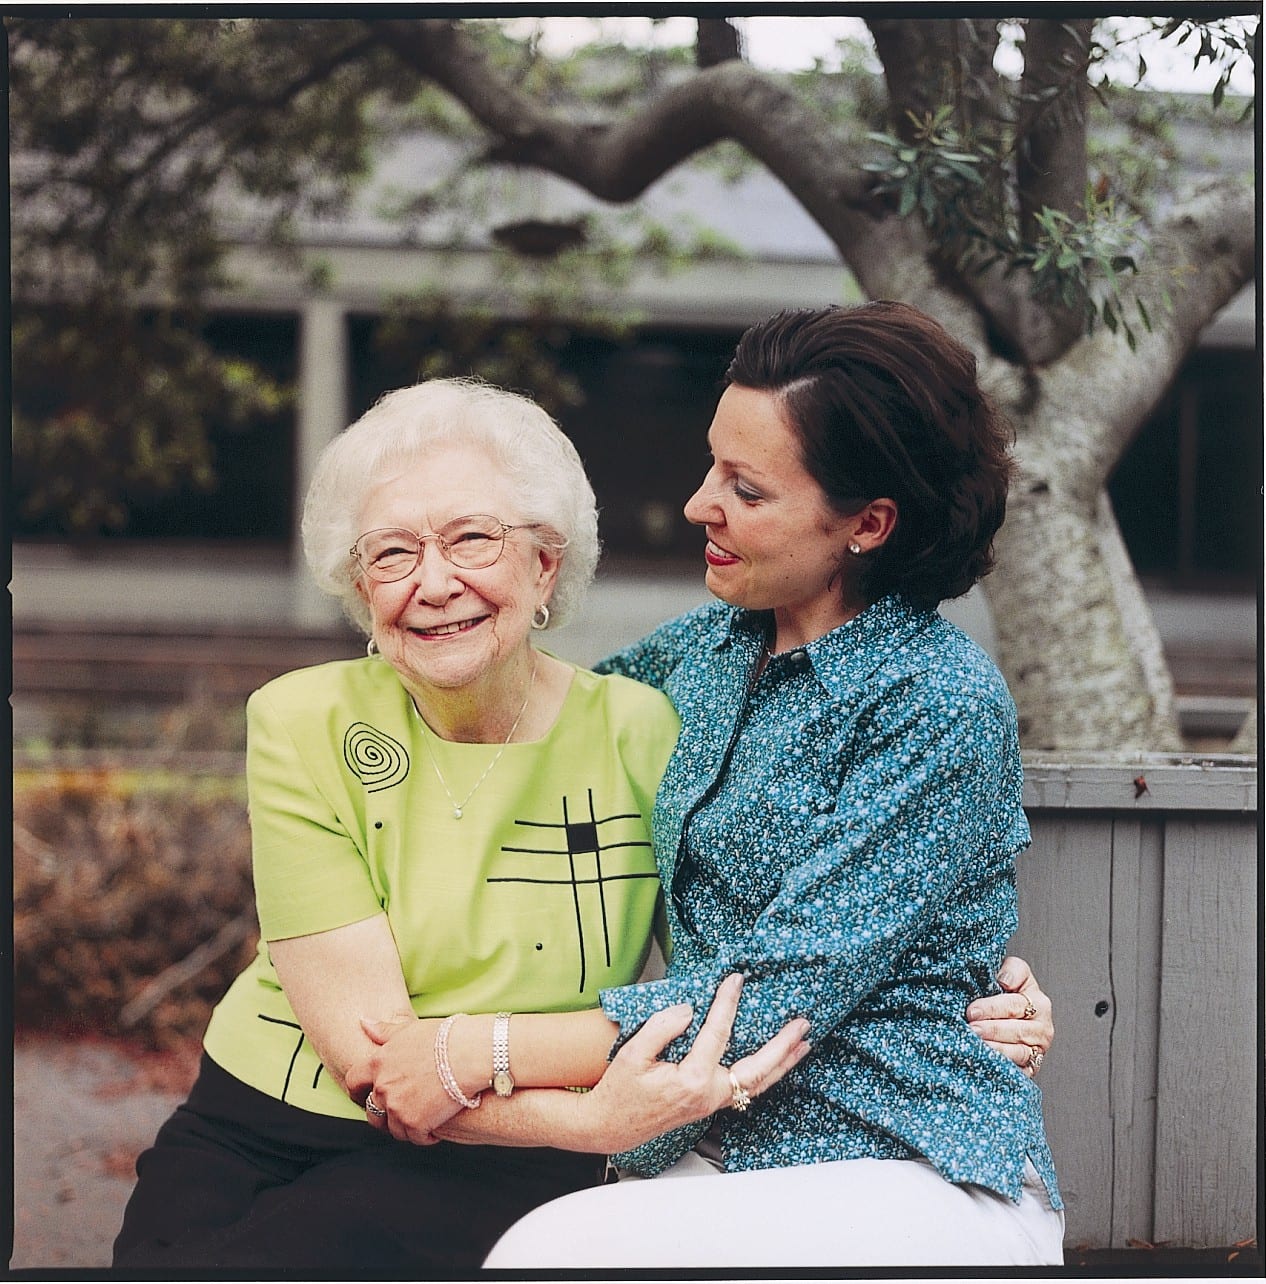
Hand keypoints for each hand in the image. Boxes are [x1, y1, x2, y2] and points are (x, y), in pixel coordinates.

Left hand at [345, 1015, 463, 1143]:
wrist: (468, 1055)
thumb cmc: (444, 1037)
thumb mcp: (410, 1029)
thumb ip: (384, 1031)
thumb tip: (363, 1022)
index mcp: (378, 1062)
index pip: (354, 1081)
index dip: (358, 1091)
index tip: (364, 1096)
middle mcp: (382, 1087)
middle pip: (372, 1111)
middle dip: (384, 1113)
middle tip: (402, 1110)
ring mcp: (397, 1108)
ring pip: (393, 1128)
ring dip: (405, 1125)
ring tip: (423, 1118)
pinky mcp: (414, 1124)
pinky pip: (414, 1138)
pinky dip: (425, 1135)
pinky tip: (436, 1127)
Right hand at [572, 973, 811, 1153]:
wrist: (611, 1126)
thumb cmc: (620, 1090)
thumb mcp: (632, 1054)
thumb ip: (661, 1028)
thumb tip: (689, 1010)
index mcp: (691, 1079)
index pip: (718, 1034)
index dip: (727, 1004)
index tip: (735, 980)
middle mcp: (708, 1095)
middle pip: (757, 1070)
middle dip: (782, 1046)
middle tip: (802, 1024)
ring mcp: (712, 1103)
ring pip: (758, 1084)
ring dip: (783, 1063)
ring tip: (803, 1044)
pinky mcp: (709, 1104)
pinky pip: (747, 1089)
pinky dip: (767, 1075)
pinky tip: (775, 1063)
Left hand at [966, 955, 1052, 1077]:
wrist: (1009, 1017)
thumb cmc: (1007, 993)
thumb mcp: (1015, 973)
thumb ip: (1013, 970)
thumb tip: (1005, 981)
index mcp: (1039, 1003)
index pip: (1015, 1005)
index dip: (992, 1008)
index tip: (972, 1010)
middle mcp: (1042, 1029)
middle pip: (1016, 1031)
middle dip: (991, 1029)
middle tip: (971, 1028)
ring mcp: (1037, 1052)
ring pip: (1017, 1053)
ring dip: (995, 1049)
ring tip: (976, 1044)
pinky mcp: (1030, 1070)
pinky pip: (1017, 1071)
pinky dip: (1001, 1066)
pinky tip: (985, 1061)